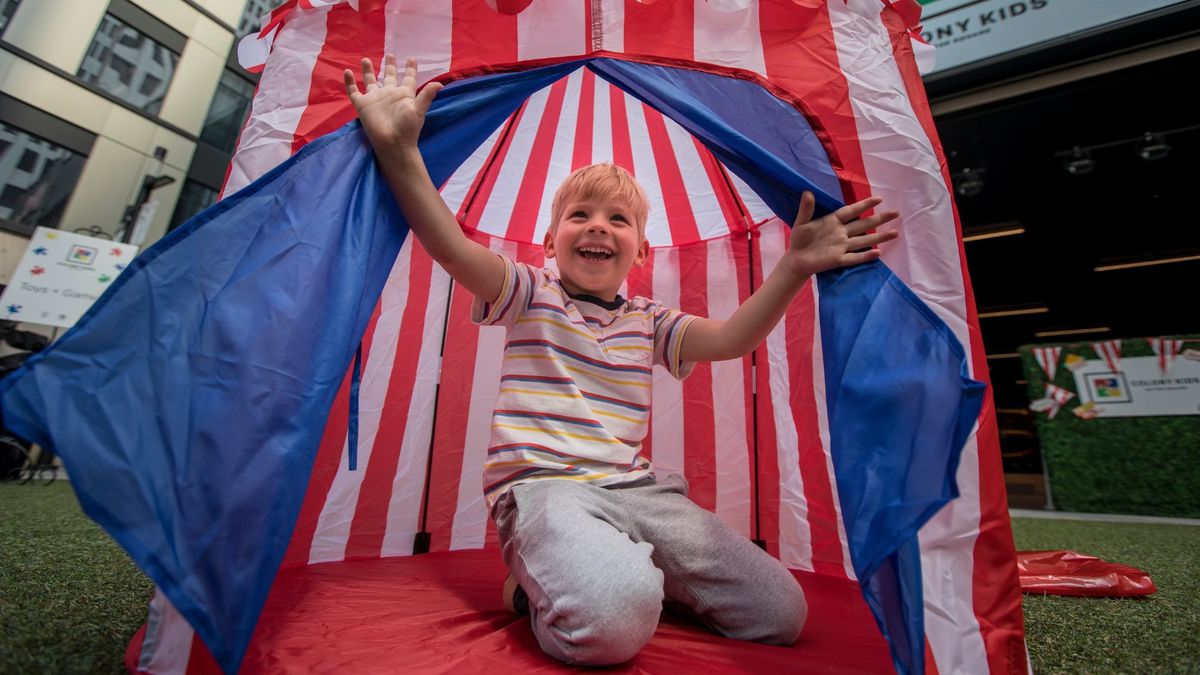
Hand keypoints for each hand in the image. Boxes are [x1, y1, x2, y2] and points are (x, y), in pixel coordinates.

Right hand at [343, 54, 442, 152]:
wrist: (392, 143)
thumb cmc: (407, 128)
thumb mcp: (419, 110)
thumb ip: (427, 95)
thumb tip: (440, 83)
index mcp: (404, 94)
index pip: (408, 78)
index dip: (410, 69)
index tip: (412, 59)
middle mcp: (389, 94)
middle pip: (389, 77)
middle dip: (389, 66)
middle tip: (390, 55)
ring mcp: (375, 98)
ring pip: (370, 81)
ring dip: (368, 71)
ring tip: (365, 59)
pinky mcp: (362, 104)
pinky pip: (353, 91)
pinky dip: (350, 82)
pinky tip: (347, 72)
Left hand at [782, 191, 899, 278]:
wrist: (796, 259)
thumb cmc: (799, 239)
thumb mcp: (801, 222)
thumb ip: (806, 209)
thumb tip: (807, 192)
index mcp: (833, 222)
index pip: (851, 211)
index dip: (864, 205)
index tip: (879, 199)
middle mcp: (841, 233)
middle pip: (864, 225)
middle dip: (880, 219)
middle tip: (896, 213)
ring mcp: (841, 247)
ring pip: (864, 240)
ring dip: (879, 237)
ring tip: (895, 233)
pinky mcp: (838, 260)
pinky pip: (854, 258)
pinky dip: (865, 256)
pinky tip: (878, 253)